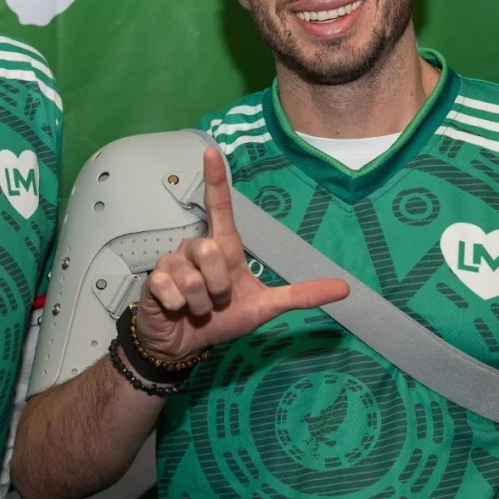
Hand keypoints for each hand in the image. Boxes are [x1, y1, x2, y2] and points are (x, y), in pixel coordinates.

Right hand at [135, 148, 348, 361]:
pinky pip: (171, 289)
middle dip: (218, 286)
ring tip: (197, 308)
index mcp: (223, 248)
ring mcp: (172, 263)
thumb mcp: (265, 308)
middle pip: (210, 251)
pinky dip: (179, 307)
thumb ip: (301, 296)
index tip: (211, 152)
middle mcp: (196, 248)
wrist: (185, 345)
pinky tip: (176, 309)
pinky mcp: (154, 281)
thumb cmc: (222, 320)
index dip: (216, 180)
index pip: (220, 207)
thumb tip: (345, 288)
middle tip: (216, 301)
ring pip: (192, 276)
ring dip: (200, 302)